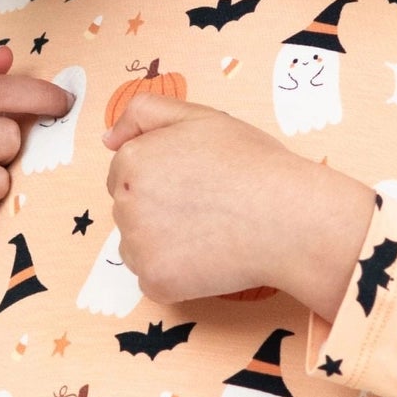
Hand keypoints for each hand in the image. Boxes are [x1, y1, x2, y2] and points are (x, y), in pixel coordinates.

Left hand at [101, 92, 305, 303]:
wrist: (288, 218)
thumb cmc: (250, 164)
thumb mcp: (199, 116)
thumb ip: (145, 113)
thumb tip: (107, 138)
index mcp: (131, 161)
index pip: (125, 172)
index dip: (161, 174)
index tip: (194, 178)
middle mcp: (124, 203)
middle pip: (129, 208)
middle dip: (158, 207)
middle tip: (207, 202)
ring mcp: (137, 246)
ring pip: (137, 244)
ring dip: (162, 241)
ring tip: (209, 229)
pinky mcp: (155, 282)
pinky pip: (153, 278)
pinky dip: (176, 273)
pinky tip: (208, 257)